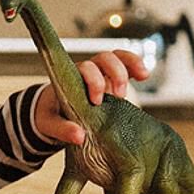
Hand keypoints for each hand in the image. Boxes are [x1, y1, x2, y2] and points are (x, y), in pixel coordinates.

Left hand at [33, 50, 149, 147]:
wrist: (52, 111)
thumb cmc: (50, 115)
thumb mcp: (49, 124)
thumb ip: (62, 129)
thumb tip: (80, 137)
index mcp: (71, 78)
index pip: (85, 68)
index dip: (94, 81)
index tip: (96, 101)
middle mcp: (87, 71)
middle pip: (104, 58)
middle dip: (115, 73)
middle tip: (119, 96)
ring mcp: (101, 74)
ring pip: (117, 57)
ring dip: (130, 64)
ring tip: (142, 76)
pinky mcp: (112, 80)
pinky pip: (126, 65)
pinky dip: (136, 66)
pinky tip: (144, 75)